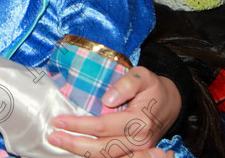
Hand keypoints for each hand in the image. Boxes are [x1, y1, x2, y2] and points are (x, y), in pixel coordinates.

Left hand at [47, 66, 181, 157]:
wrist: (172, 103)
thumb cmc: (153, 87)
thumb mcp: (143, 75)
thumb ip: (126, 83)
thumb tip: (107, 98)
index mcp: (140, 122)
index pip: (102, 127)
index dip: (78, 125)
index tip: (58, 119)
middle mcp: (140, 141)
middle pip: (101, 149)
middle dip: (74, 144)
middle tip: (52, 136)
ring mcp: (138, 151)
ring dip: (80, 152)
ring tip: (59, 142)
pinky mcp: (134, 154)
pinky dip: (93, 156)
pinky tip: (77, 148)